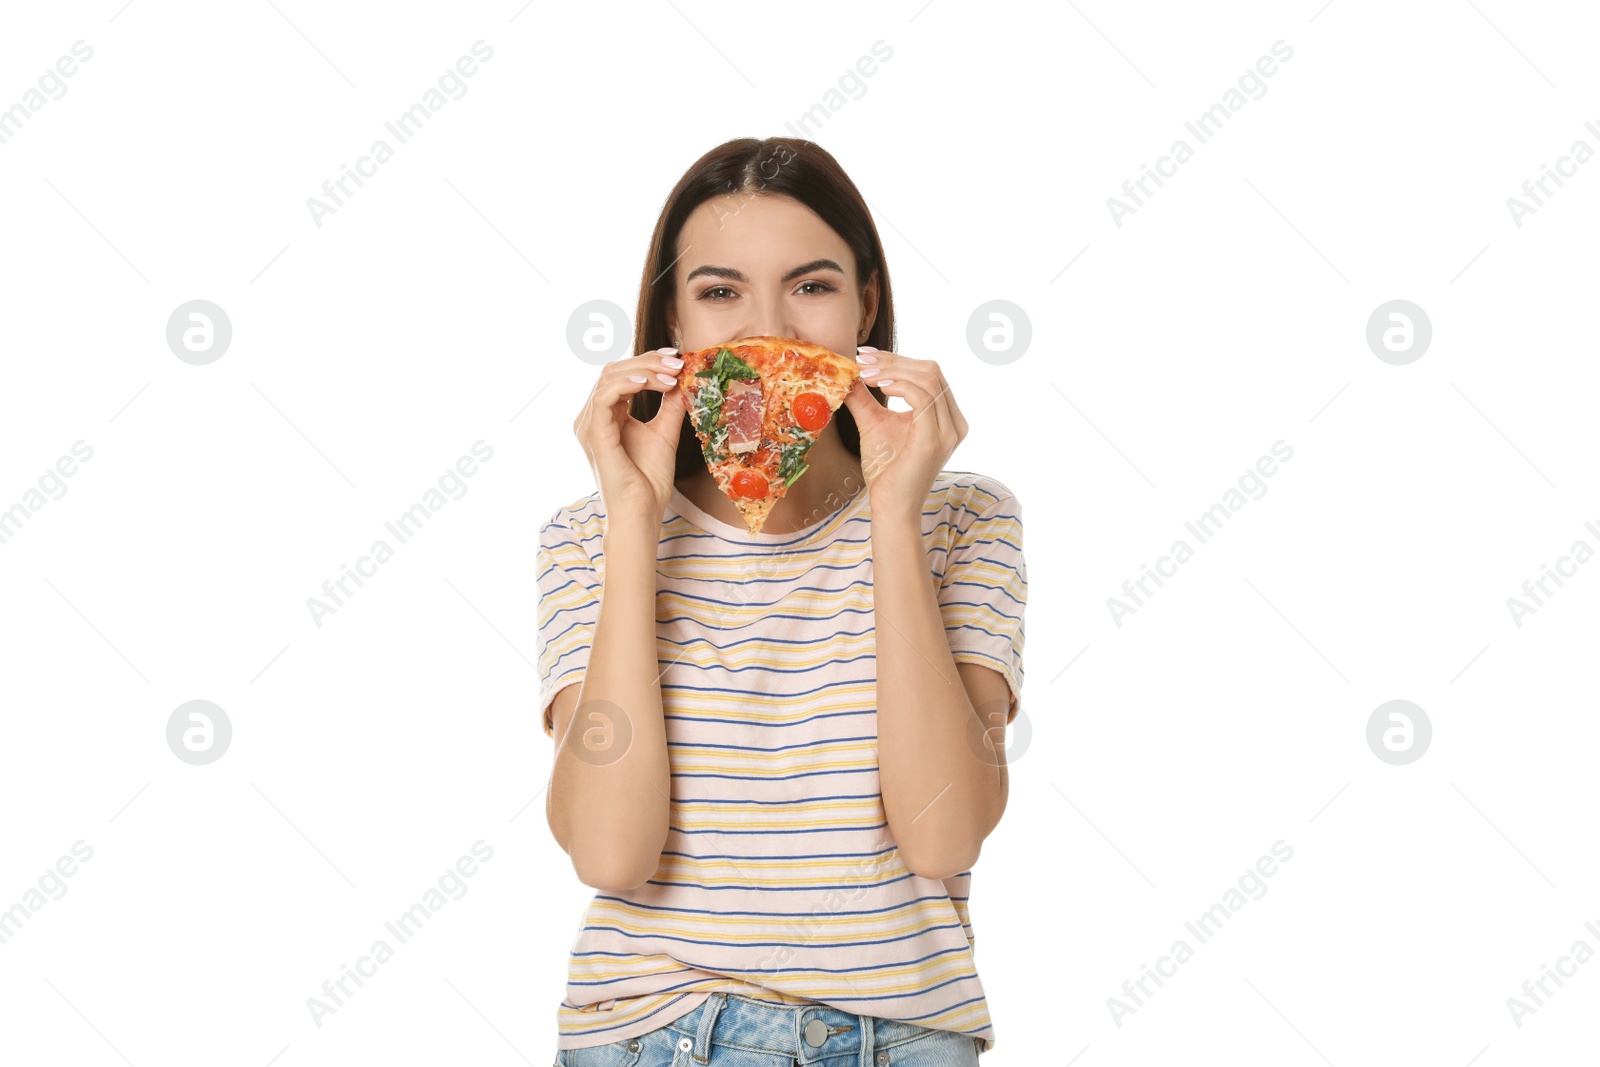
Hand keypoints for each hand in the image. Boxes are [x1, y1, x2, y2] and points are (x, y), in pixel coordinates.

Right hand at [572, 347, 686, 522]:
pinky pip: (604, 397)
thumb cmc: (649, 481)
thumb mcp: (665, 434)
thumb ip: (670, 406)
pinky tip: (650, 384)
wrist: (641, 512)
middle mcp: (592, 417)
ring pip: (609, 378)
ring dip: (643, 371)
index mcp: (607, 415)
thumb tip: (682, 379)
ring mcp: (589, 424)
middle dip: (647, 361)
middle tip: (677, 362)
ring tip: (671, 375)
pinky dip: (627, 384)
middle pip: (614, 370)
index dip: (648, 362)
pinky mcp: (593, 434)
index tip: (677, 359)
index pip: (622, 375)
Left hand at [841, 347, 967, 517]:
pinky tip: (878, 386)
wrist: (891, 506)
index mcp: (947, 417)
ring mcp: (949, 431)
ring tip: (864, 372)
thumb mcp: (874, 423)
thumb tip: (848, 372)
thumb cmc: (886, 470)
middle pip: (931, 370)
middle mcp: (955, 422)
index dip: (897, 359)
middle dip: (894, 360)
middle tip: (862, 359)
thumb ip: (865, 398)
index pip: (929, 373)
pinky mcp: (935, 439)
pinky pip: (924, 397)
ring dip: (893, 370)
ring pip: (929, 378)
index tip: (866, 355)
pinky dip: (900, 385)